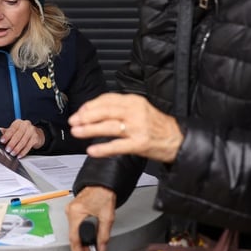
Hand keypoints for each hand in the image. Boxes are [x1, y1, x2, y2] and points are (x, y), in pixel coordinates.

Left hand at [0, 120, 44, 157]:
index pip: (12, 129)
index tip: (2, 140)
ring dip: (17, 149)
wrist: (37, 134)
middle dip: (12, 143)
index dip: (6, 135)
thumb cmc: (23, 132)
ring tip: (13, 153)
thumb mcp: (15, 130)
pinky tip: (19, 155)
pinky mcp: (36, 138)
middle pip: (18, 135)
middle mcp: (25, 125)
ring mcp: (32, 131)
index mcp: (18, 122)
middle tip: (7, 150)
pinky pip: (28, 146)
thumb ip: (7, 132)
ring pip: (23, 141)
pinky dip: (23, 152)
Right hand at [65, 186, 115, 250]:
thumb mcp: (107, 217)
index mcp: (75, 213)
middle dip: (81, 244)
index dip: (77, 249)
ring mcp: (71, 209)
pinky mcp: (74, 208)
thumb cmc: (103, 194)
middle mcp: (70, 211)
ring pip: (74, 229)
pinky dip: (80, 229)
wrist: (103, 183)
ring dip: (81, 236)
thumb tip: (101, 247)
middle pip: (72, 234)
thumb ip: (103, 235)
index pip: (73, 237)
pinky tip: (87, 232)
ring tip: (90, 242)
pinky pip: (75, 223)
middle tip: (89, 250)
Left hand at [68, 92, 183, 162]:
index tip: (80, 111)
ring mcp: (138, 128)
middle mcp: (135, 112)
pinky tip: (92, 150)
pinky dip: (103, 148)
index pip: (107, 99)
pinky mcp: (140, 144)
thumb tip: (96, 110)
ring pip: (109, 127)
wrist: (177, 139)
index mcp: (134, 101)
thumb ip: (121, 107)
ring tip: (77, 132)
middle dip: (86, 116)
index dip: (90, 105)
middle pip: (105, 111)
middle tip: (74, 121)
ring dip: (90, 130)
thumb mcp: (140, 108)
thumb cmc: (157, 125)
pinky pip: (118, 146)